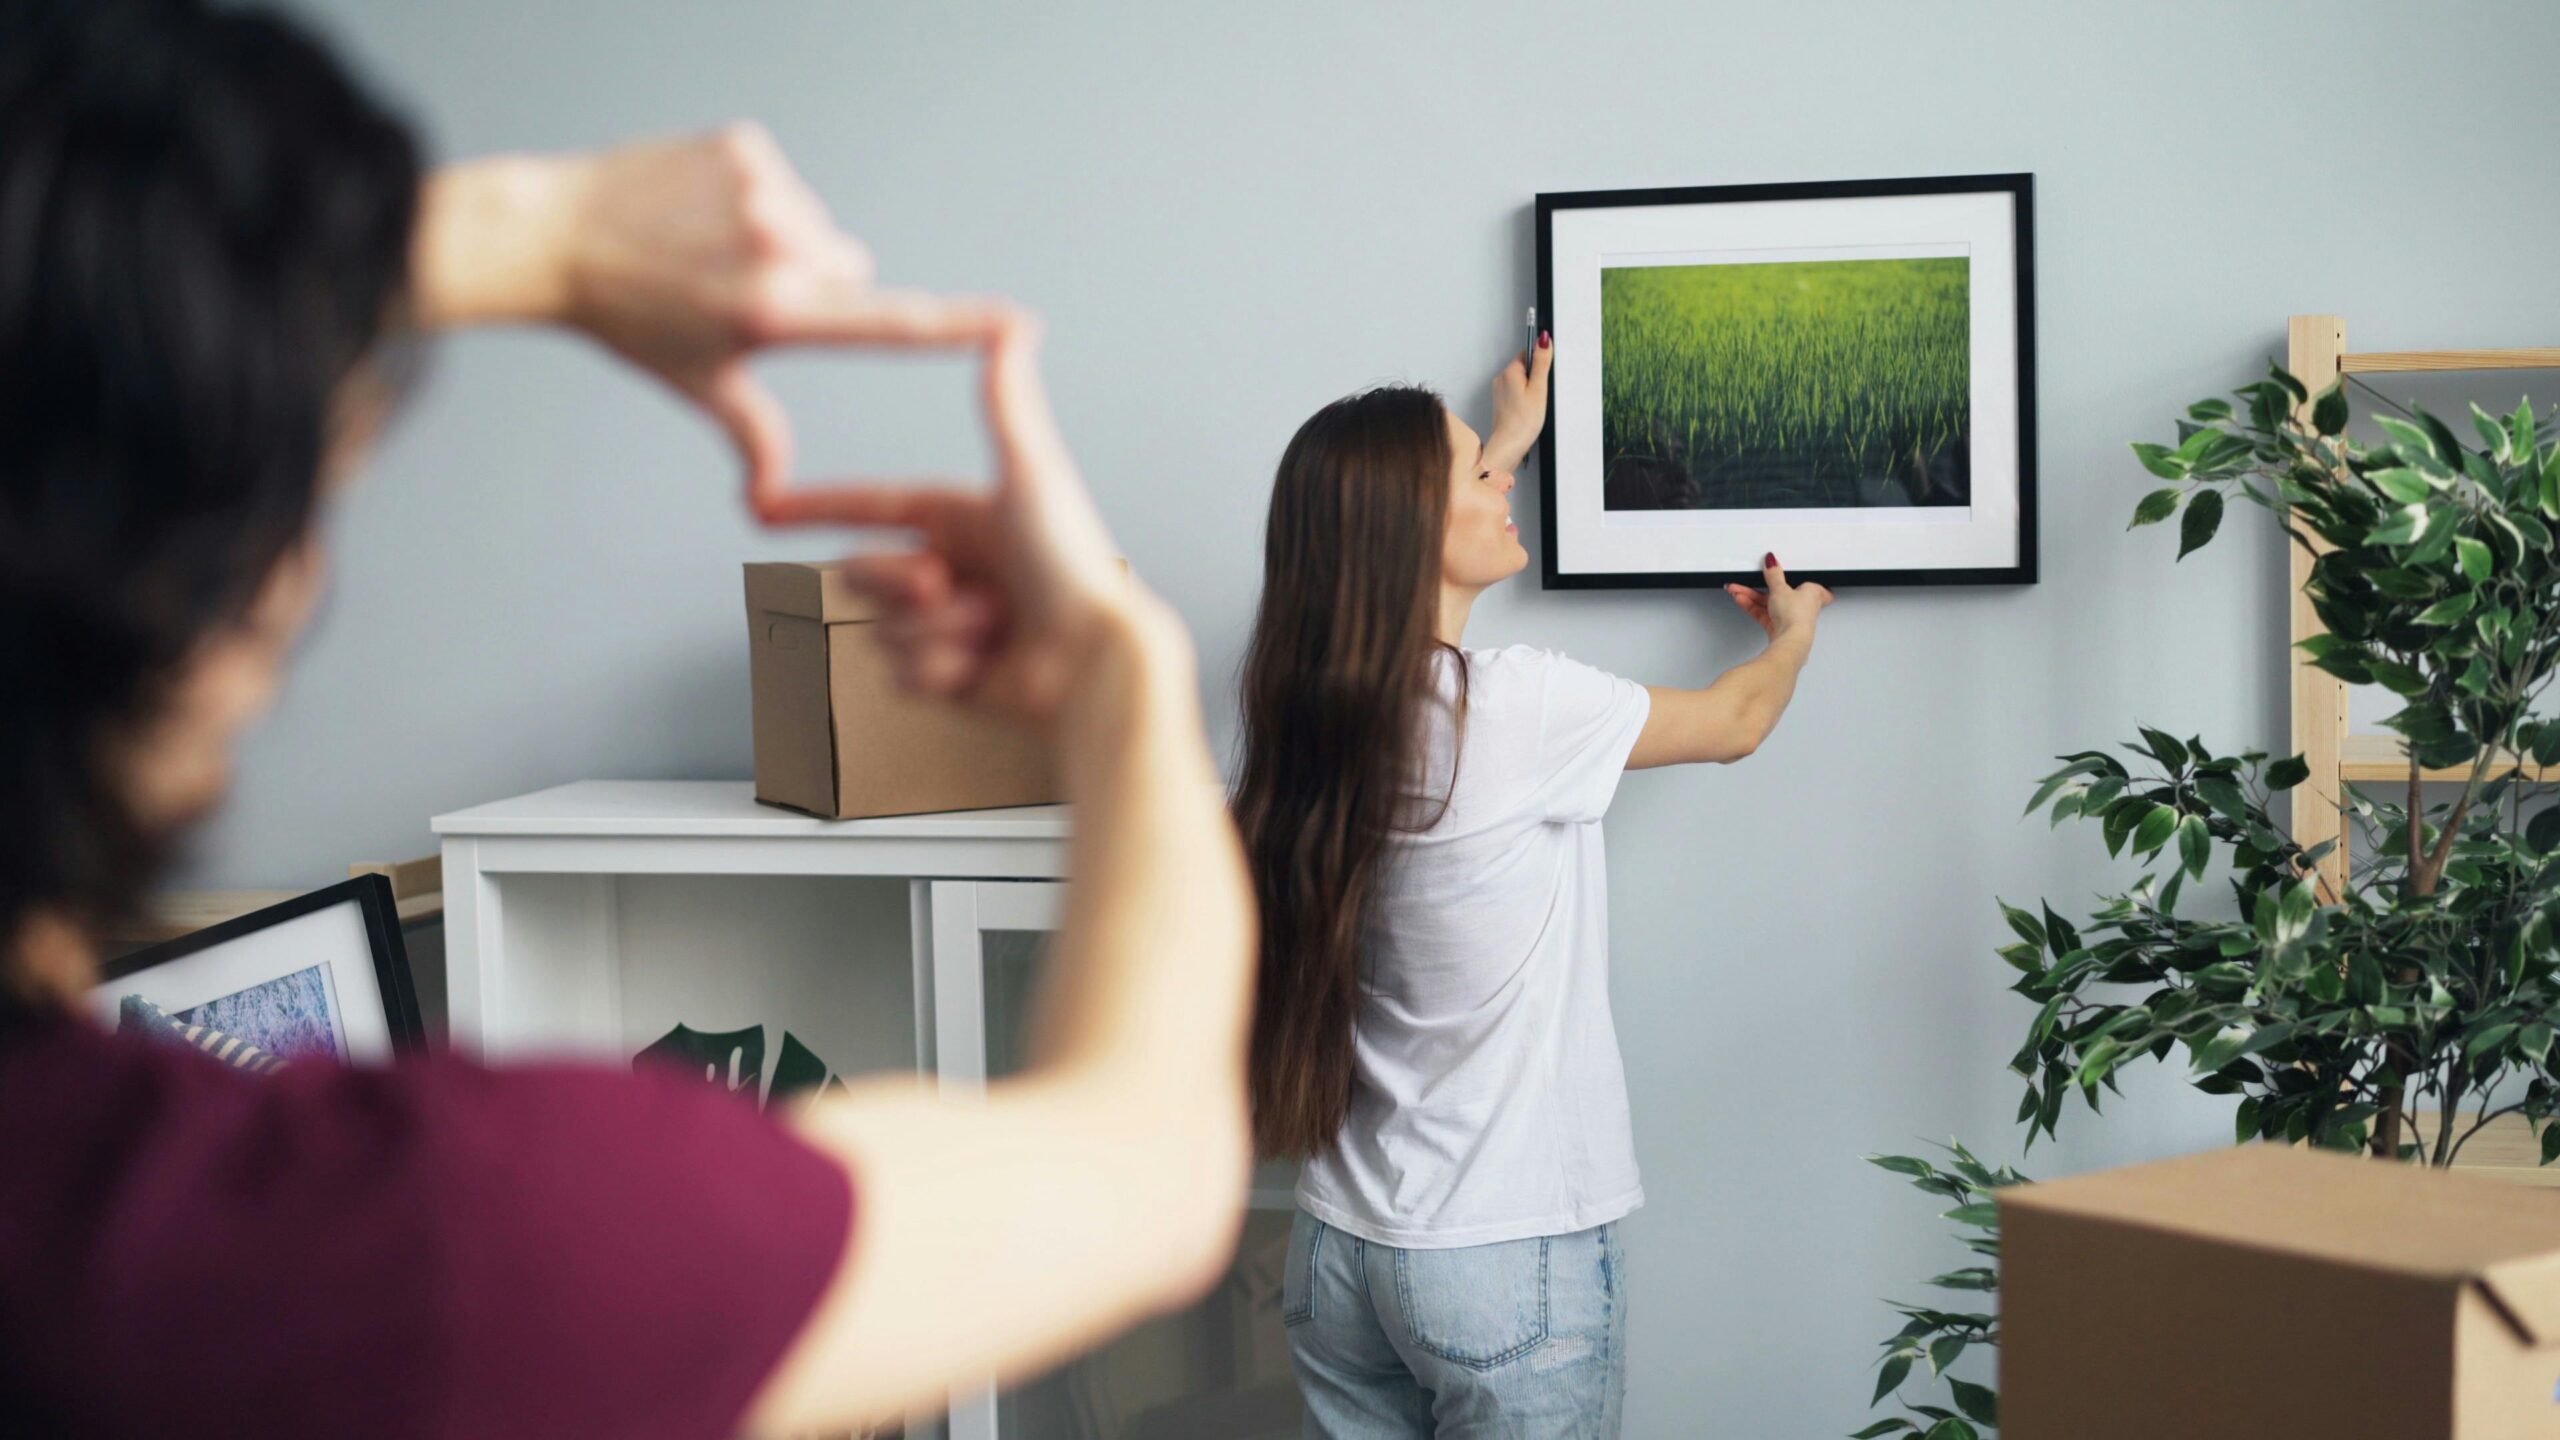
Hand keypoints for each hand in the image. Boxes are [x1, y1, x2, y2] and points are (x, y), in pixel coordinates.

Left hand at [415, 125, 1010, 511]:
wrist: (554, 235)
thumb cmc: (627, 316)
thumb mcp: (698, 383)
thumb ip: (756, 438)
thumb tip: (771, 501)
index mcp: (774, 312)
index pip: (888, 324)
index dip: (960, 328)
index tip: (1019, 325)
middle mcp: (777, 246)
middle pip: (848, 266)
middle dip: (816, 282)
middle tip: (740, 290)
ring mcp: (762, 189)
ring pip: (817, 225)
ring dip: (783, 238)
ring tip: (712, 249)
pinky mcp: (744, 147)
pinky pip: (782, 181)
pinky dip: (752, 195)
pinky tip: (701, 209)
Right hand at [760, 316, 1149, 723]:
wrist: (1095, 657)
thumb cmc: (1074, 566)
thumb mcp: (1031, 474)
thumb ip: (1007, 404)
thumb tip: (1012, 325)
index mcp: (959, 520)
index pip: (870, 507)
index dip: (816, 507)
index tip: (764, 508)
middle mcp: (951, 571)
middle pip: (863, 574)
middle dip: (897, 585)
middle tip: (942, 587)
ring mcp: (948, 627)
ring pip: (883, 632)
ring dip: (934, 632)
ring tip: (992, 627)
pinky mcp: (952, 678)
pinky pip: (903, 677)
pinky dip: (942, 671)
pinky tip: (985, 666)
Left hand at [1485, 330, 1552, 470]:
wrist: (1509, 445)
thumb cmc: (1523, 421)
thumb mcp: (1539, 388)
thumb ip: (1542, 362)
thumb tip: (1543, 338)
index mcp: (1510, 371)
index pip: (1528, 353)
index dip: (1540, 364)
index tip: (1544, 378)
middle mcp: (1501, 378)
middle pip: (1524, 368)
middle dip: (1535, 378)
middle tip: (1540, 395)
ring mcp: (1500, 391)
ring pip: (1521, 381)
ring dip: (1530, 390)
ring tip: (1533, 405)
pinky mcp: (1502, 402)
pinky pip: (1516, 393)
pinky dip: (1524, 399)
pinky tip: (1528, 411)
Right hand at [1724, 553, 1833, 641]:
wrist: (1789, 640)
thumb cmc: (1797, 616)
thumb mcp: (1781, 588)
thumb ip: (1774, 574)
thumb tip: (1772, 562)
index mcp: (1813, 593)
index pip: (1811, 584)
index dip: (1801, 579)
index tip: (1790, 573)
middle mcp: (1804, 607)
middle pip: (1780, 592)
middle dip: (1762, 587)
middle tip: (1751, 580)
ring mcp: (1790, 618)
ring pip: (1769, 603)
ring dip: (1752, 596)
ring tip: (1738, 590)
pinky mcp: (1778, 627)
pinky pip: (1763, 614)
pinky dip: (1752, 607)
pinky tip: (1742, 599)